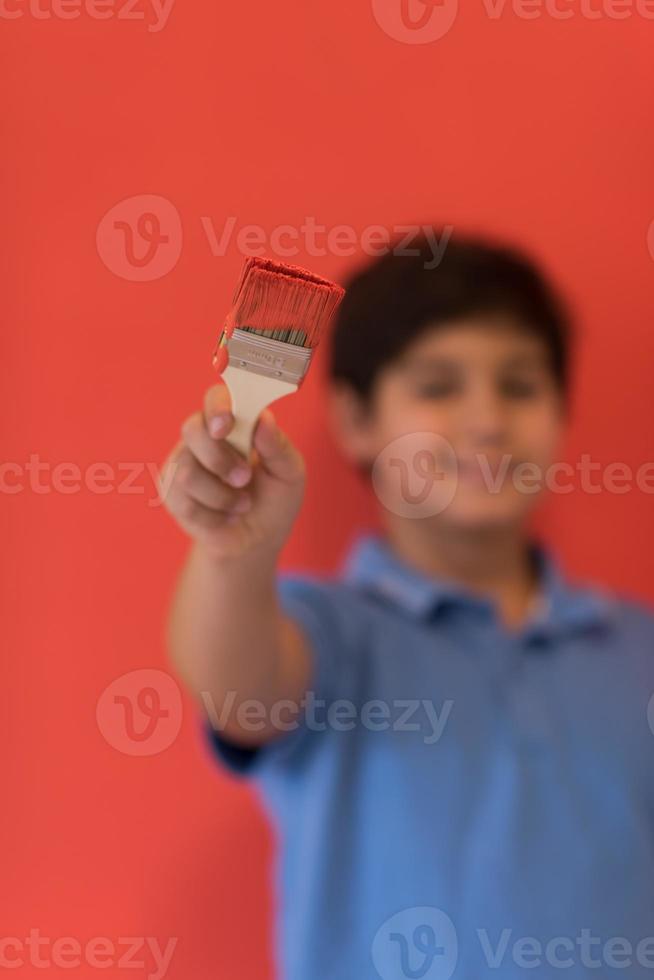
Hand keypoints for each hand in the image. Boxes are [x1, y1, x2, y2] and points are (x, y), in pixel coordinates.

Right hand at [159, 383, 305, 560]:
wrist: (257, 540)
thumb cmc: (274, 499)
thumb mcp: (289, 474)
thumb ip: (279, 446)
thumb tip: (264, 419)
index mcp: (234, 423)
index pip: (216, 398)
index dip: (218, 407)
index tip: (228, 425)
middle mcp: (203, 437)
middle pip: (192, 429)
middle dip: (219, 459)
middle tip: (244, 479)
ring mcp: (183, 463)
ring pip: (187, 472)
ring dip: (222, 496)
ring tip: (242, 504)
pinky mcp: (171, 493)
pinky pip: (183, 502)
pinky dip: (212, 516)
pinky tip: (225, 517)